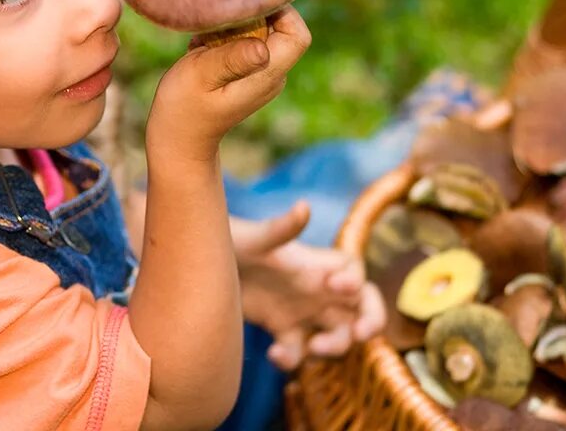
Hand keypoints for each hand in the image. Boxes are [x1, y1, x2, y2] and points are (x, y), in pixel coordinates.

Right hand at [146, 6, 310, 162]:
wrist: (178, 139)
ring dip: (236, 25)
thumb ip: (231, 59)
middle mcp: (273, 75)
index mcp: (267, 75)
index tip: (246, 3)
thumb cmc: (183, 108)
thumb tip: (263, 47)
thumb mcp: (200, 77)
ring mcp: (262, 74)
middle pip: (283, 28)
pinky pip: (248, 41)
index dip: (280, 11)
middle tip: (218, 19)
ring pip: (264, 32)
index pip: (297, 34)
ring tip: (206, 38)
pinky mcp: (248, 72)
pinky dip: (227, 36)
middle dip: (254, 14)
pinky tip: (204, 47)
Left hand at [232, 200, 385, 371]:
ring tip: (310, 348)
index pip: (354, 272)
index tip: (339, 287)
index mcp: (314, 264)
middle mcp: (315, 288)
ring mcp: (300, 311)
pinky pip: (299, 351)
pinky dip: (293, 359)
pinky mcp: (280, 329)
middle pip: (360, 307)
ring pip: (336, 334)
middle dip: (369, 322)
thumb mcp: (255, 238)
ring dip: (333, 347)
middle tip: (358, 335)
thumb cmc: (230, 241)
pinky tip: (272, 355)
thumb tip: (304, 207)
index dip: (358, 282)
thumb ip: (281, 228)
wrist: (197, 263)